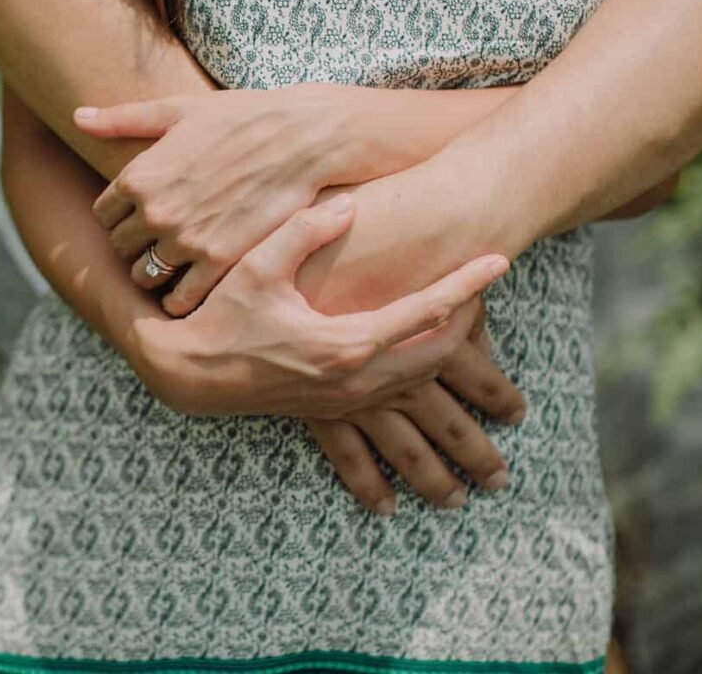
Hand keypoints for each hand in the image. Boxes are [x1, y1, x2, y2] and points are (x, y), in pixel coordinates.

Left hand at [75, 85, 406, 315]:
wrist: (304, 137)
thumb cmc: (241, 117)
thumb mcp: (177, 111)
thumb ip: (123, 120)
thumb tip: (78, 116)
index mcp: (139, 176)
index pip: (103, 216)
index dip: (121, 218)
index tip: (142, 215)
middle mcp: (155, 211)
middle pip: (121, 250)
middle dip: (136, 247)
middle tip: (160, 242)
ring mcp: (186, 240)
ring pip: (145, 277)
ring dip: (156, 274)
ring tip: (178, 264)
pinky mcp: (219, 262)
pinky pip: (180, 299)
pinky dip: (182, 298)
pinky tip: (197, 284)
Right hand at [129, 194, 524, 509]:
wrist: (184, 369)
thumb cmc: (220, 313)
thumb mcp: (260, 265)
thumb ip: (307, 232)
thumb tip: (351, 205)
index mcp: (348, 340)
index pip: (427, 312)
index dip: (466, 286)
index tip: (499, 263)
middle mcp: (355, 378)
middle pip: (439, 376)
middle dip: (486, 388)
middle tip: (517, 394)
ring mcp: (341, 401)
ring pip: (416, 426)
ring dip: (456, 448)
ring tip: (496, 475)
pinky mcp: (324, 414)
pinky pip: (373, 447)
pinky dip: (396, 468)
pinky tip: (406, 497)